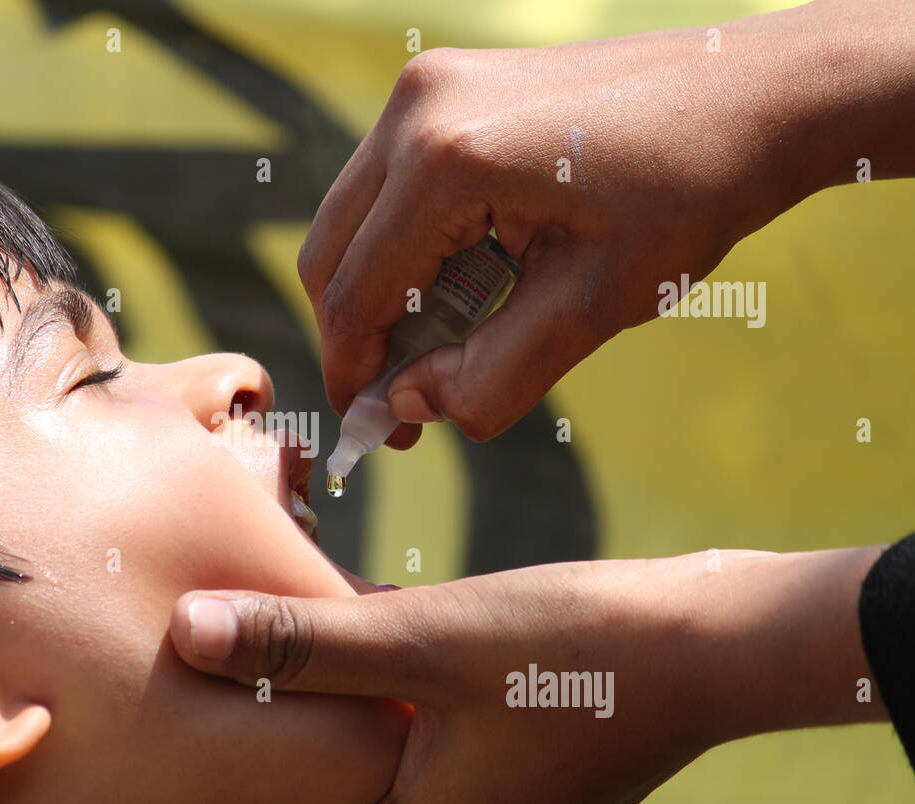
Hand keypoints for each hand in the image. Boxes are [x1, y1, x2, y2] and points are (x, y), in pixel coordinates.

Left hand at [168, 547, 884, 803]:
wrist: (713, 645)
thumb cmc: (571, 649)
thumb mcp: (423, 639)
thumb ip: (304, 643)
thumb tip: (186, 633)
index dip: (247, 762)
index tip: (205, 702)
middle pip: (342, 790)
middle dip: (297, 725)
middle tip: (243, 659)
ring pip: (388, 758)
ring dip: (350, 700)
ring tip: (300, 630)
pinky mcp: (522, 769)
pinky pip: (435, 740)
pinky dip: (401, 693)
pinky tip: (378, 621)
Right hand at [300, 0, 914, 443]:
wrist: (761, 91)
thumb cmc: (693, 192)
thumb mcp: (593, 305)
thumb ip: (490, 375)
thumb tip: (411, 408)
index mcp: (446, 160)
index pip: (354, 292)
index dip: (354, 373)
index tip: (373, 429)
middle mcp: (417, 109)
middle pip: (331, 251)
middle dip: (359, 335)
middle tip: (406, 397)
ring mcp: (429, 86)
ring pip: (354, 218)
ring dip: (384, 291)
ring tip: (450, 342)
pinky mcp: (448, 84)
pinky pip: (391, 184)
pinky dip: (409, 245)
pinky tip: (470, 279)